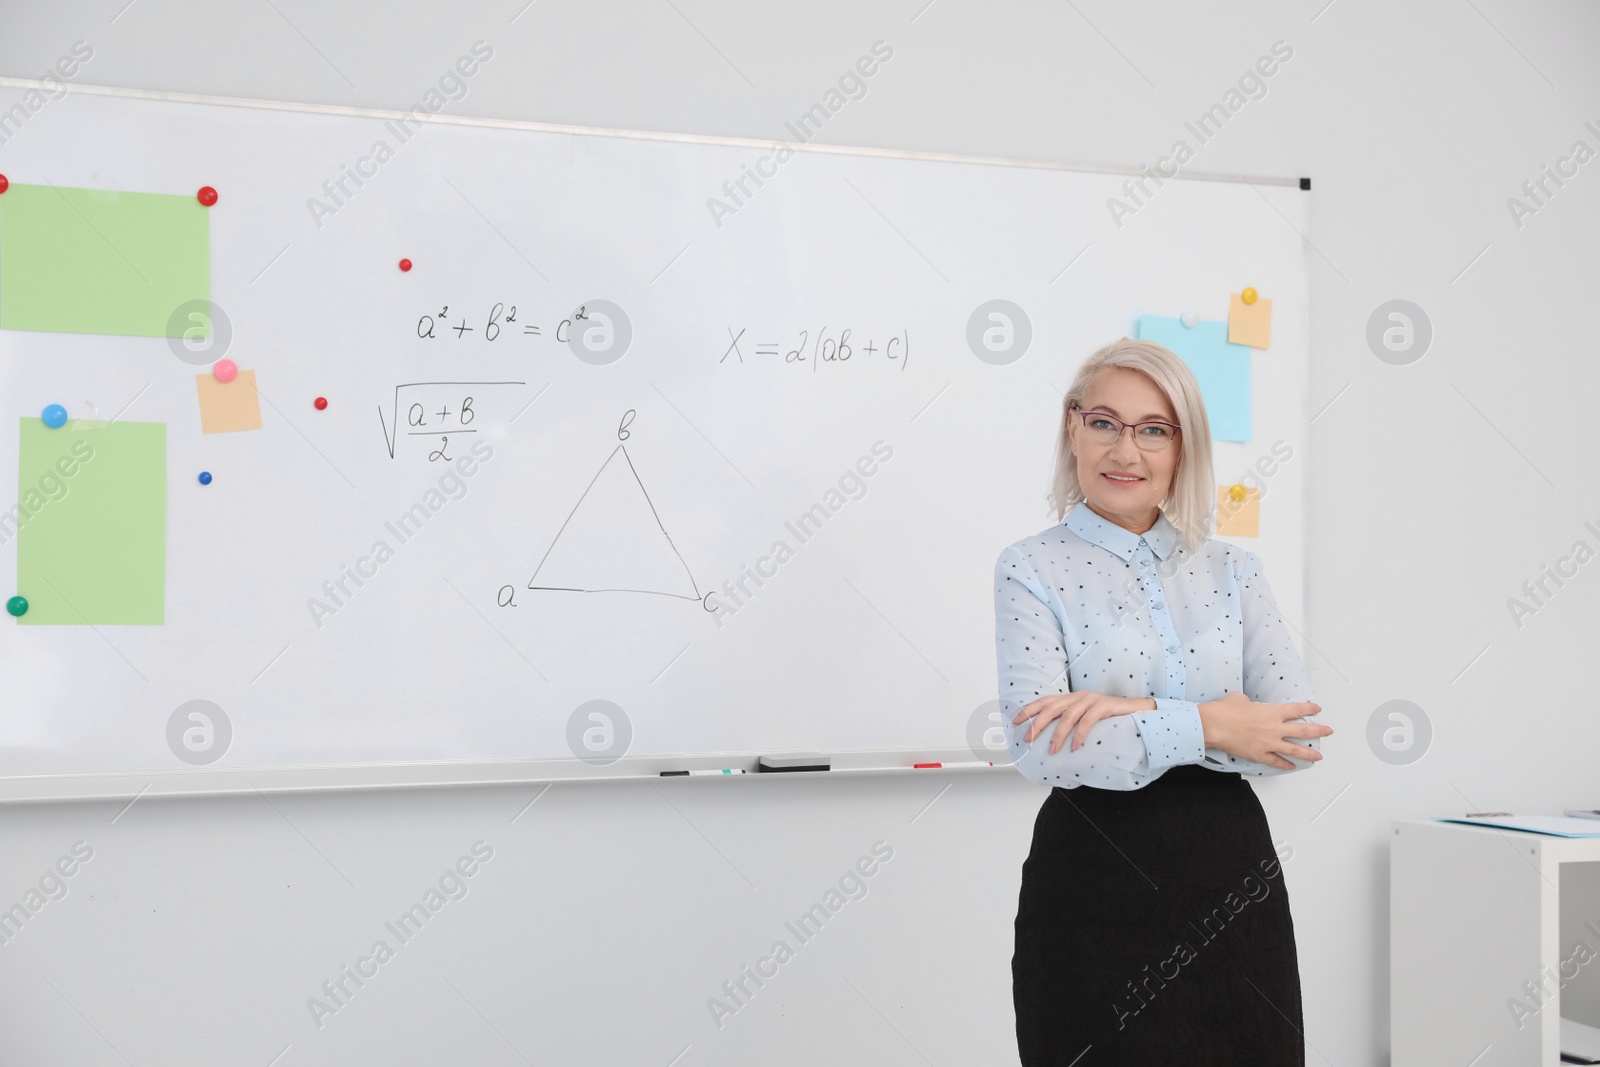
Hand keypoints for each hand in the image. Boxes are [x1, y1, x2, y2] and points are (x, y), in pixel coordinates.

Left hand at [1012, 692, 1156, 754]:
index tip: (1014, 722)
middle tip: (1028, 739)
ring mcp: (1091, 700)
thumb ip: (1069, 724)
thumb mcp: (1084, 719)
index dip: (1028, 710)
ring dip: (1058, 735)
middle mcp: (1078, 697)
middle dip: (1037, 724)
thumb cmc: (1107, 718)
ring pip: (1068, 716)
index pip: (1044, 702)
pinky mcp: (1104, 705)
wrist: (1136, 709)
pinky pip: (1088, 720)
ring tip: (1052, 751)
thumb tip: (1050, 744)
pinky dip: (1079, 734)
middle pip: (1052, 708)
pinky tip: (1075, 747)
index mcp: (1070, 699)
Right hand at [1199, 691, 1330, 769]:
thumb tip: (1247, 703)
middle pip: (1303, 731)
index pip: (1297, 709)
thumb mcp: (1238, 699)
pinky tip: (1291, 766)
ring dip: (1308, 754)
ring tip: (1318, 757)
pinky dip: (1285, 764)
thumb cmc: (1225, 711)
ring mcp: (1269, 743)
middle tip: (1328, 731)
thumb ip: (1248, 702)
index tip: (1317, 709)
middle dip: (1319, 731)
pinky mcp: (1260, 755)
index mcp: (1272, 712)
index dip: (1309, 709)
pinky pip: (1276, 761)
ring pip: (1295, 750)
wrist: (1215, 726)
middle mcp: (1275, 728)